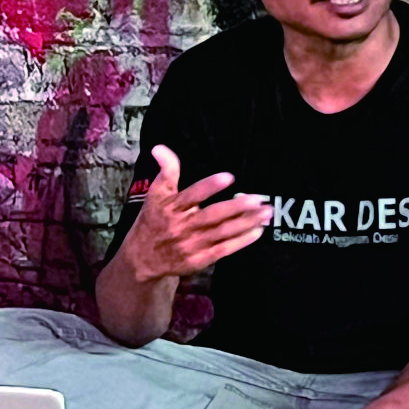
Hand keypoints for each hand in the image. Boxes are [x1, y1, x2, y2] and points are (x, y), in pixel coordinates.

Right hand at [123, 145, 271, 281]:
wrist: (143, 258)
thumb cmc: (153, 220)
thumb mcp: (155, 194)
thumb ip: (165, 171)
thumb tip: (160, 148)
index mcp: (171, 207)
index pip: (192, 195)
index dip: (210, 186)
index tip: (229, 177)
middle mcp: (182, 226)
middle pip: (213, 215)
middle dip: (237, 207)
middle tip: (258, 199)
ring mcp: (192, 244)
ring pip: (223, 232)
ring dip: (246, 223)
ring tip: (265, 213)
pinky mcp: (199, 259)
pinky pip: (224, 250)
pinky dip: (241, 241)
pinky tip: (257, 232)